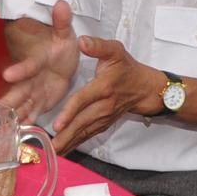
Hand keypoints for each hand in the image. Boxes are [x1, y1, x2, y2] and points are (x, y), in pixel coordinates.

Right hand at [0, 2, 85, 123]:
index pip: (27, 66)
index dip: (19, 70)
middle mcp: (31, 79)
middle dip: (7, 100)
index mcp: (37, 62)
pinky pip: (31, 113)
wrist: (60, 58)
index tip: (7, 75)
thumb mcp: (64, 33)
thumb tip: (61, 3)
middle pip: (17, 91)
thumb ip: (62, 21)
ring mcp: (33, 91)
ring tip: (0, 128)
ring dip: (13, 115)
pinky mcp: (39, 101)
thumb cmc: (60, 45)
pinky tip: (17, 135)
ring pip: (21, 105)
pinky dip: (25, 123)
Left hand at [47, 35, 165, 155]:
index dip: (70, 112)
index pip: (84, 100)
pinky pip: (87, 136)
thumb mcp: (116, 51)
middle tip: (50, 147)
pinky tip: (63, 152)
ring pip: (84, 132)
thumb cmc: (128, 68)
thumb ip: (98, 45)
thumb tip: (82, 41)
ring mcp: (104, 117)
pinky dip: (75, 144)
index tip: (57, 124)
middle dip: (66, 135)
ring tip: (53, 154)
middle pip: (82, 122)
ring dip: (69, 143)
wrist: (146, 89)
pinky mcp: (103, 124)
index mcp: (103, 87)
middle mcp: (103, 105)